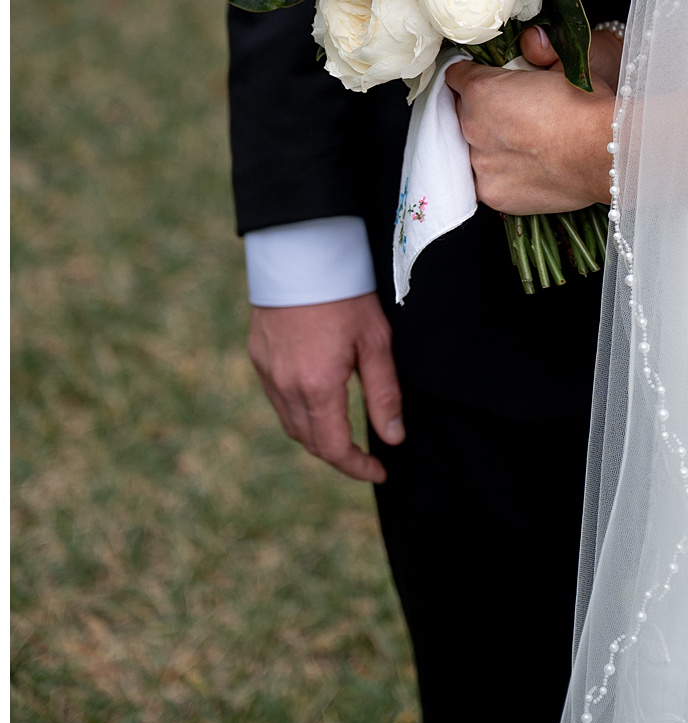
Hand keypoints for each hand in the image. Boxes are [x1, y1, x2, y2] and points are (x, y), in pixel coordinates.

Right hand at [247, 293, 403, 484]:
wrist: (300, 251)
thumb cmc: (345, 293)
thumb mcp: (375, 342)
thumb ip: (384, 394)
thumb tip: (393, 438)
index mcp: (317, 387)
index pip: (334, 448)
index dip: (358, 467)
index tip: (380, 470)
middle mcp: (285, 387)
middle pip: (310, 441)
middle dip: (339, 454)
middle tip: (367, 455)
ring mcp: (266, 373)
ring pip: (291, 423)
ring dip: (317, 435)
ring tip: (344, 431)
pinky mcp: (258, 357)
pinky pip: (277, 399)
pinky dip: (299, 411)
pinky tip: (318, 400)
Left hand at [445, 26, 620, 213]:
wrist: (605, 153)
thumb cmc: (588, 106)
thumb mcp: (563, 64)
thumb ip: (538, 50)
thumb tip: (531, 40)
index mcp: (481, 89)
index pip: (456, 76)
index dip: (474, 76)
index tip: (488, 82)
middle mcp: (472, 126)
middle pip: (462, 113)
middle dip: (482, 110)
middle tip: (512, 114)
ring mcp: (480, 163)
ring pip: (471, 147)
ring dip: (489, 142)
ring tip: (522, 143)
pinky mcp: (492, 193)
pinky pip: (486, 178)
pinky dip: (500, 172)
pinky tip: (525, 165)